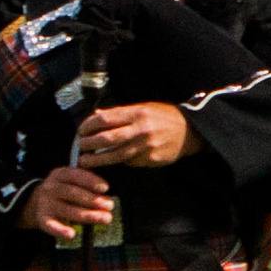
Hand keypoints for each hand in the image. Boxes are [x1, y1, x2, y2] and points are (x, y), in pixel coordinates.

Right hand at [18, 165, 114, 240]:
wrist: (35, 201)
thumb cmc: (63, 192)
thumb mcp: (71, 182)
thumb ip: (87, 187)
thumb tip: (107, 200)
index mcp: (60, 174)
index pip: (75, 175)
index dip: (90, 181)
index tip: (105, 188)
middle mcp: (51, 187)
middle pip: (72, 193)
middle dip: (92, 200)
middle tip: (110, 206)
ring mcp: (45, 203)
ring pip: (66, 210)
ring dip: (87, 215)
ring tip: (105, 219)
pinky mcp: (41, 219)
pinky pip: (51, 225)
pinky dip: (60, 231)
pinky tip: (71, 235)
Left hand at [76, 102, 193, 168]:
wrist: (189, 132)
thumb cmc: (164, 118)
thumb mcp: (143, 108)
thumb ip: (120, 113)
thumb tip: (97, 116)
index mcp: (137, 113)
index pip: (105, 119)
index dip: (89, 126)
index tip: (81, 131)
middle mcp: (141, 129)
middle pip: (106, 138)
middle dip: (89, 144)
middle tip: (80, 147)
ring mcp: (146, 146)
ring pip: (115, 155)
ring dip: (97, 160)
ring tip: (85, 161)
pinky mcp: (150, 159)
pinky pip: (129, 162)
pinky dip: (119, 161)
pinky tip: (113, 160)